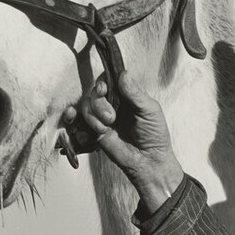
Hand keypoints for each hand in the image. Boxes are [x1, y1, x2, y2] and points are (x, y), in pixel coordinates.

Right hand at [74, 72, 183, 213]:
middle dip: (98, 103)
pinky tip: (92, 131)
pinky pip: (80, 125)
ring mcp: (103, 119)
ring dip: (92, 116)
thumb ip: (135, 93)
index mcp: (126, 96)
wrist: (149, 161)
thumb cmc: (155, 135)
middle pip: (94, 93)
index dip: (102, 83)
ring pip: (86, 107)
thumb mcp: (150, 110)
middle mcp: (113, 105)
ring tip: (105, 128)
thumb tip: (124, 74)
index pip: (108, 81)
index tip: (103, 90)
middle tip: (110, 117)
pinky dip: (81, 126)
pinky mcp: (95, 133)